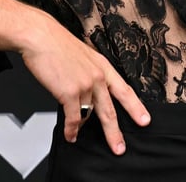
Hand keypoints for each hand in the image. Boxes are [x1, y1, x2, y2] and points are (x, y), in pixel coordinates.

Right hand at [19, 18, 150, 154]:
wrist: (41, 37)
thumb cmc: (57, 44)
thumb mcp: (83, 55)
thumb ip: (90, 74)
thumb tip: (88, 94)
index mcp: (103, 66)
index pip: (124, 90)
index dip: (135, 107)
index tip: (144, 120)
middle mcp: (97, 77)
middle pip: (110, 110)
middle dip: (115, 132)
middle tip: (119, 148)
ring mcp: (85, 85)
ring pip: (88, 115)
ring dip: (82, 129)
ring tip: (77, 137)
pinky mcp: (70, 92)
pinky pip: (73, 117)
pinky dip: (71, 129)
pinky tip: (70, 135)